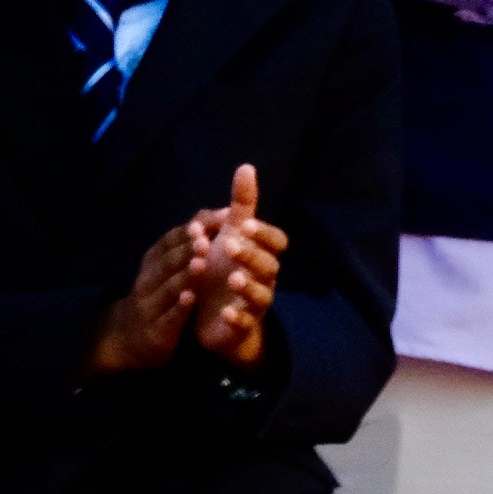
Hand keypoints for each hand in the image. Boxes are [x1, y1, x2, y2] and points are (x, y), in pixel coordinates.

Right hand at [87, 220, 204, 375]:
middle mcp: (148, 279)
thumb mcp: (166, 268)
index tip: (216, 217)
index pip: (171, 239)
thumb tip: (212, 216)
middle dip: (186, 248)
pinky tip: (191, 297)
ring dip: (184, 274)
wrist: (128, 337)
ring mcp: (150, 305)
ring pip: (168, 287)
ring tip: (201, 263)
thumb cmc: (157, 296)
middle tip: (205, 237)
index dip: (192, 229)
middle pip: (168, 260)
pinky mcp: (157, 330)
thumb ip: (186, 245)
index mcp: (153, 260)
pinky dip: (179, 307)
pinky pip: (169, 316)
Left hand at [187, 165, 287, 370]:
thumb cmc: (224, 270)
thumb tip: (246, 167)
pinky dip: (236, 317)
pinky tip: (224, 311)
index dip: (264, 234)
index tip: (246, 225)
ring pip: (262, 295)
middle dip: (251, 255)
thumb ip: (241, 205)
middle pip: (269, 266)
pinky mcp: (242, 326)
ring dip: (248, 286)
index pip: (277, 242)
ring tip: (232, 279)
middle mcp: (264, 279)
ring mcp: (255, 304)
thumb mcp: (230, 235)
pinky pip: (245, 323)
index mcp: (262, 255)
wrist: (216, 317)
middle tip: (229, 246)